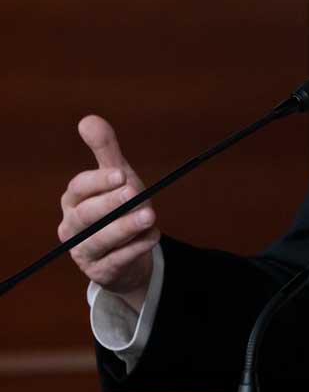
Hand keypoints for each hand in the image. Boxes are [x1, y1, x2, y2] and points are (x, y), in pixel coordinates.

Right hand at [58, 116, 158, 311]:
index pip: (79, 188)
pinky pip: (115, 261)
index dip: (98, 181)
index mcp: (73, 201)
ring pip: (99, 240)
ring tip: (149, 217)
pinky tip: (153, 237)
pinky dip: (135, 249)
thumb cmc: (118, 208)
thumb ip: (105, 150)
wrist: (128, 254)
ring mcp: (83, 251)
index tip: (121, 174)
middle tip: (134, 193)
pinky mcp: (99, 272)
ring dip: (125, 228)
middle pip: (85, 215)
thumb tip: (88, 119)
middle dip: (110, 204)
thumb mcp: (116, 178)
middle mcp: (72, 226)